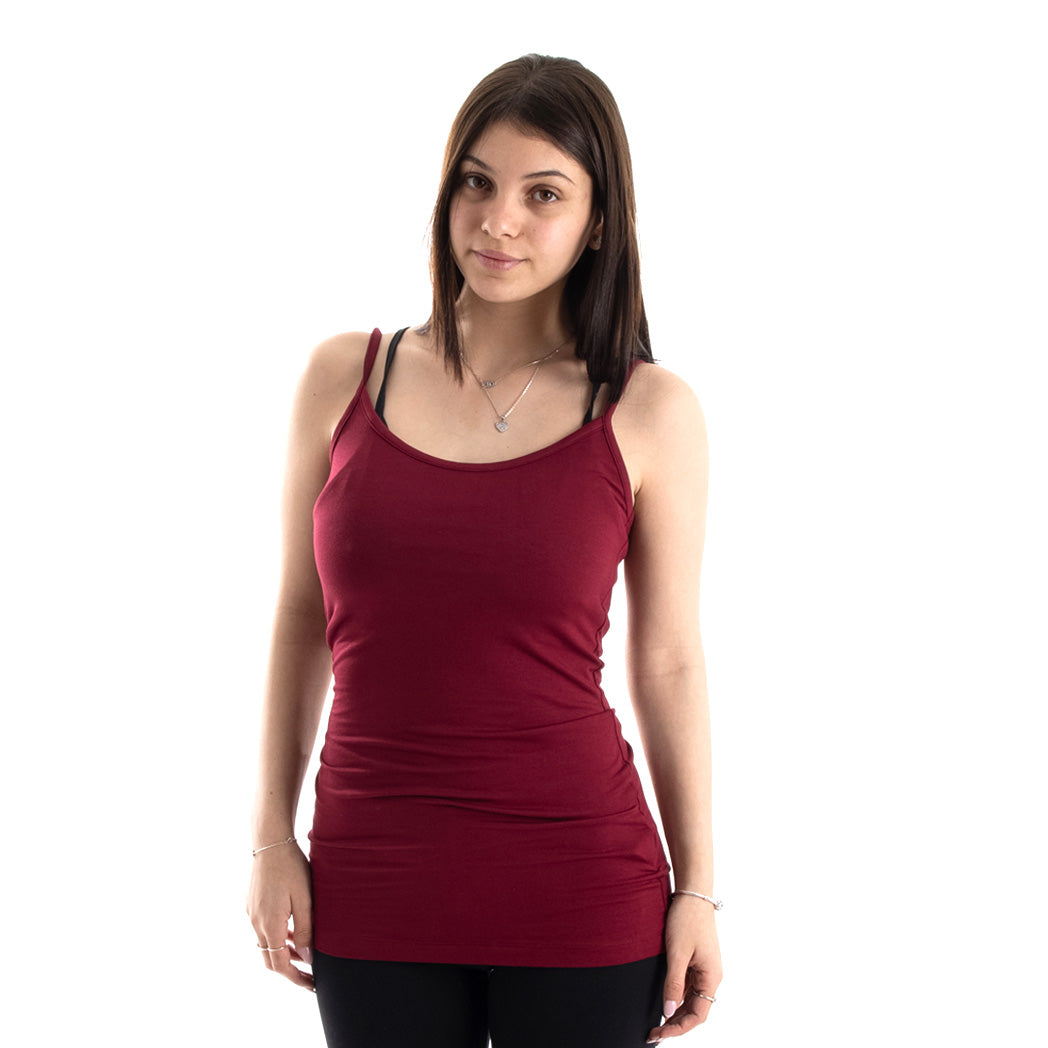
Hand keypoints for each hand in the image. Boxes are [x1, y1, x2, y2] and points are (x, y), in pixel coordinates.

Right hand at [246, 840, 314, 990]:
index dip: (296, 978)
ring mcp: (252, 913)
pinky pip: (264, 929)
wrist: (271, 842)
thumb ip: (306, 930)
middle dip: (290, 970)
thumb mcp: (305, 900)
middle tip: (309, 975)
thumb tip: (306, 957)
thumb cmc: (292, 868)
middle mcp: (257, 923)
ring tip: (304, 952)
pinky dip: (278, 936)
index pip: (280, 965)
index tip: (312, 984)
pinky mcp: (252, 904)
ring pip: (267, 944)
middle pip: (270, 959)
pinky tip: (292, 929)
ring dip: (284, 952)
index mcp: (270, 925)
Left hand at [647, 895, 721, 1041]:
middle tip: (653, 1034)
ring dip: (675, 1012)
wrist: (692, 894)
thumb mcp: (677, 953)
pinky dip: (676, 997)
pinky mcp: (695, 961)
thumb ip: (673, 984)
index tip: (660, 1034)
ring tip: (655, 1023)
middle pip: (694, 1010)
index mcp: (711, 977)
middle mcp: (710, 976)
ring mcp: (703, 969)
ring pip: (690, 1000)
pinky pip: (687, 986)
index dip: (679, 1028)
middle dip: (675, 1024)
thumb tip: (668, 1013)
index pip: (698, 1015)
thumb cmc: (687, 919)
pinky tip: (662, 1001)